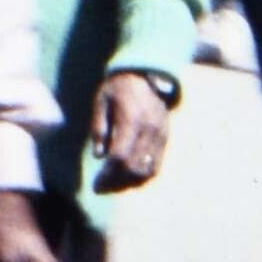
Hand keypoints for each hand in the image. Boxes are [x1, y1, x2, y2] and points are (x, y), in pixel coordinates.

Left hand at [88, 71, 173, 196]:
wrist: (145, 73)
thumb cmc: (117, 87)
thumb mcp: (101, 101)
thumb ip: (99, 127)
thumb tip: (99, 155)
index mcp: (131, 118)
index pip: (120, 156)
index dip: (108, 174)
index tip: (96, 183)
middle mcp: (148, 128)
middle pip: (133, 167)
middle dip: (116, 182)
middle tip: (101, 187)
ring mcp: (160, 134)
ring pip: (147, 170)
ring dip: (129, 182)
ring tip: (113, 184)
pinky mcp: (165, 137)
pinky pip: (156, 165)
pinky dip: (142, 176)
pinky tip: (128, 177)